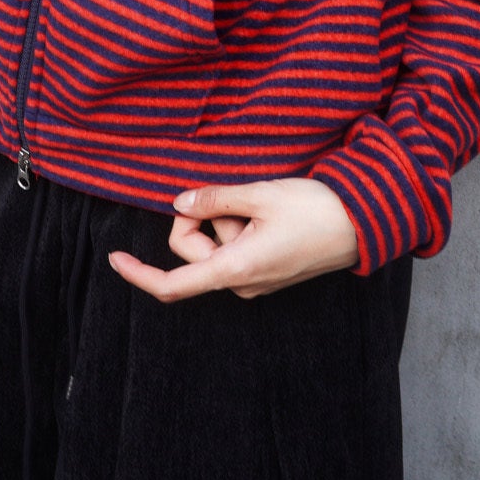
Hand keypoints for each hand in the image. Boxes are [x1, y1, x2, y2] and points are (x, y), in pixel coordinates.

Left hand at [108, 179, 359, 300]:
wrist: (365, 224)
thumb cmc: (316, 209)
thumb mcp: (260, 194)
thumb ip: (213, 200)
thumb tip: (178, 204)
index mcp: (235, 270)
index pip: (172, 284)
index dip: (138, 273)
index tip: (115, 258)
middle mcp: (241, 284)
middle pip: (192, 253)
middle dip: (201, 220)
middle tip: (236, 198)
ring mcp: (255, 282)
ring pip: (215, 248)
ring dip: (228, 221)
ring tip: (265, 208)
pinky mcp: (267, 274)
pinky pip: (235, 250)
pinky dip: (240, 228)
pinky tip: (269, 216)